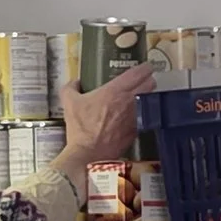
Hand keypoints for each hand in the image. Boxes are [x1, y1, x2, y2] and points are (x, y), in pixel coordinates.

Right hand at [53, 63, 155, 185]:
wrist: (88, 154)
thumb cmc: (80, 128)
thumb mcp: (69, 103)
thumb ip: (70, 88)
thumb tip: (75, 82)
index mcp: (114, 91)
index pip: (137, 73)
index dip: (144, 68)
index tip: (146, 66)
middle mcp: (129, 101)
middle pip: (150, 84)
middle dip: (150, 80)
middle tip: (146, 80)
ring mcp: (135, 117)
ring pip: (151, 101)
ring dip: (150, 97)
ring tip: (145, 96)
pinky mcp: (136, 131)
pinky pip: (146, 117)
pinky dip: (145, 114)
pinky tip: (140, 114)